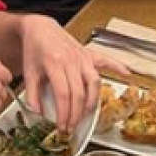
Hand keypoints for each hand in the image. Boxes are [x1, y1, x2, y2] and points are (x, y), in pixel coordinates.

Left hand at [19, 17, 109, 131]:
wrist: (40, 28)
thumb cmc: (35, 49)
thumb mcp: (29, 72)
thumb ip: (32, 95)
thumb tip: (39, 114)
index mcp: (54, 62)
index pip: (63, 94)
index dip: (64, 113)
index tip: (62, 126)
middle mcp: (71, 59)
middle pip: (79, 93)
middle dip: (76, 114)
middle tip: (72, 127)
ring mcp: (82, 57)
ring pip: (94, 82)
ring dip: (92, 102)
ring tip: (86, 115)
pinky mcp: (89, 54)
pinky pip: (106, 61)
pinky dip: (117, 67)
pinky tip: (126, 74)